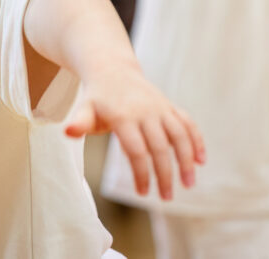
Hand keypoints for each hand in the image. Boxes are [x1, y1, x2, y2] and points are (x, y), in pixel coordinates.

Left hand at [65, 64, 206, 199]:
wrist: (111, 70)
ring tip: (188, 184)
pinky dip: (197, 140)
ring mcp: (160, 107)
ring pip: (180, 135)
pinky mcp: (170, 106)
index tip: (142, 193)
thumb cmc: (96, 98)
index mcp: (124, 116)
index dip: (142, 174)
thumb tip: (67, 132)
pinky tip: (201, 161)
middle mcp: (146, 111)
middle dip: (165, 175)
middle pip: (160, 147)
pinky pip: (188, 123)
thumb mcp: (85, 109)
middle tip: (165, 198)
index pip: (137, 151)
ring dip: (187, 160)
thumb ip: (80, 122)